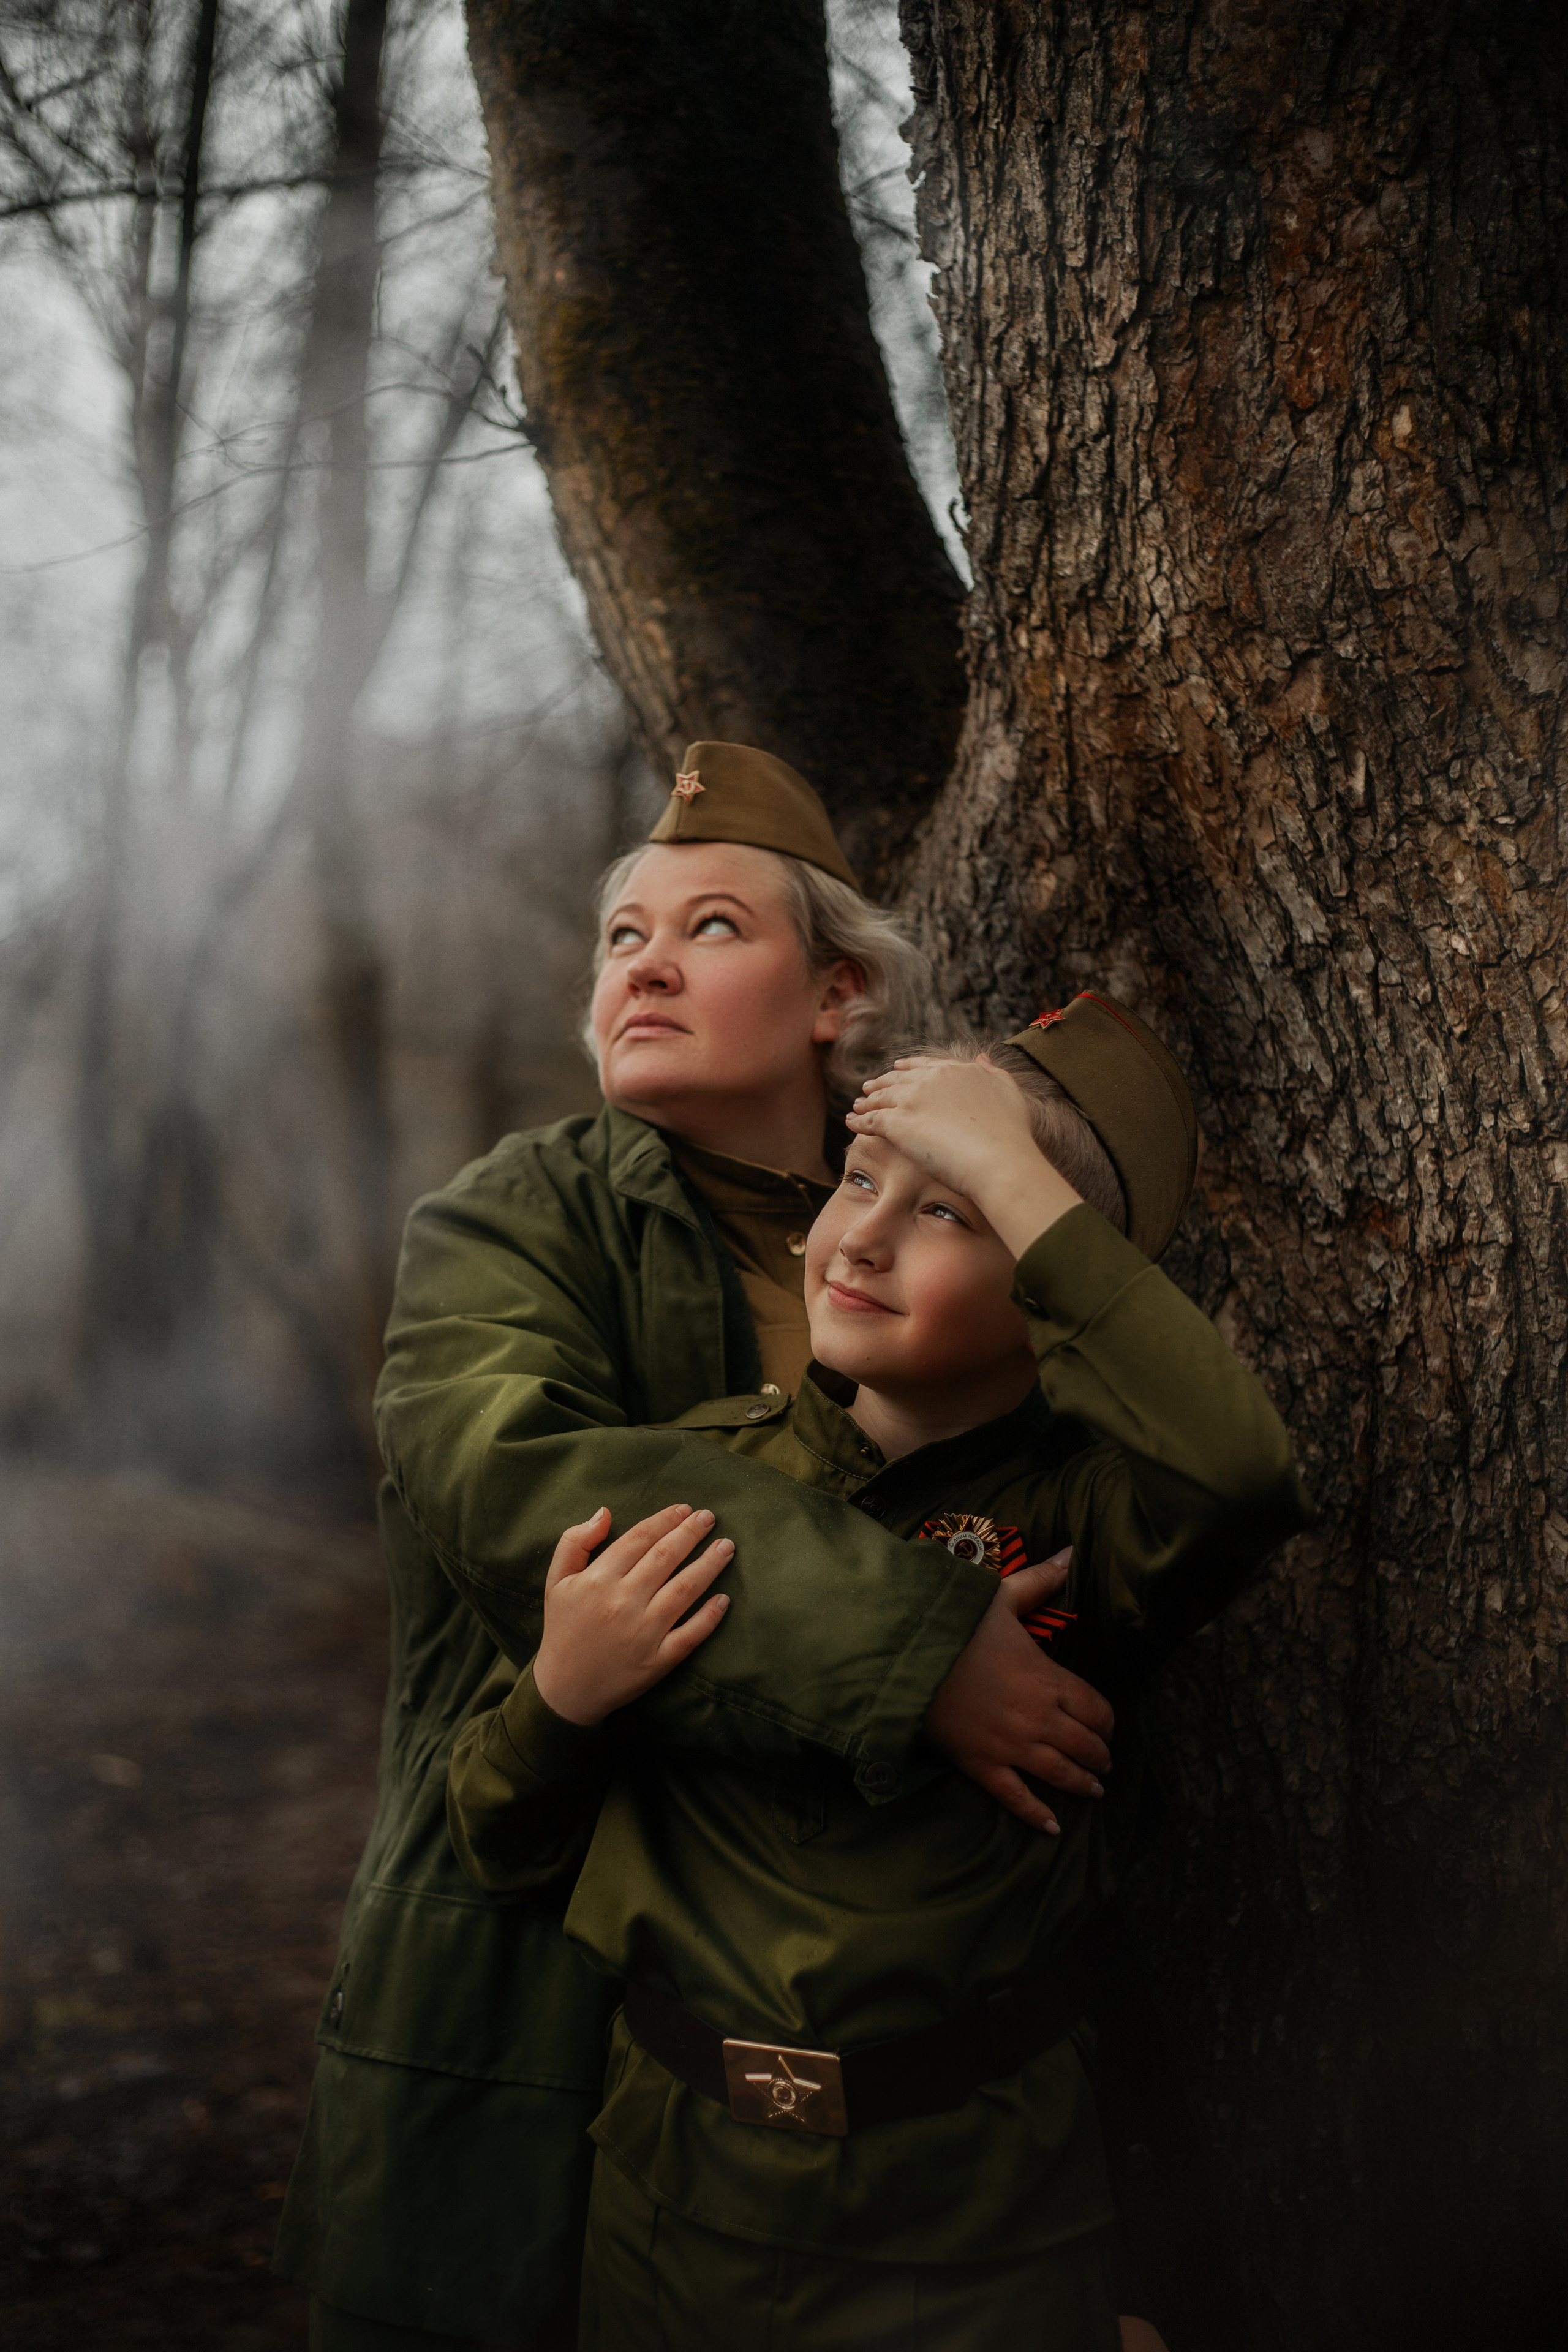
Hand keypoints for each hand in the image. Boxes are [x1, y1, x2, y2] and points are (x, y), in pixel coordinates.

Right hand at [533, 1504, 731, 1726]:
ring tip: (726, 1547)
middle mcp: (623, 1602)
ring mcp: (643, 1632)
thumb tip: (604, 1513)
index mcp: (598, 1580)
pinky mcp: (658, 1660)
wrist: (564, 1690)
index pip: (640, 1539)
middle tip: (710, 1517)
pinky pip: (691, 1634)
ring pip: (685, 1590)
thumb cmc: (563, 1630)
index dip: (665, 1520)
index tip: (685, 1509)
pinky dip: (710, 1616)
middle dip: (691, 1533)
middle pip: (666, 1557)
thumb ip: (574, 1542)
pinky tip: (725, 1598)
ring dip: (709, 1565)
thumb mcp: (556, 1582)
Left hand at [847, 1056, 1081, 1254]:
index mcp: (955, 1069)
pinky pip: (870, 1119)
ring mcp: (911, 1099)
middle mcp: (930, 1078)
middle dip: (881, 1084)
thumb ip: (993, 1072)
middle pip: (896, 1079)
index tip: (896, 1070)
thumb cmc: (1010, 1133)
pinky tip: (851, 1123)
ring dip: (866, 1102)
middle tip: (868, 1090)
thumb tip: (982, 1058)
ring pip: (880, 1097)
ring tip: (858, 1106)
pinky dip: (858, 1120)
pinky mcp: (897, 1123)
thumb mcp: (1008, 1091)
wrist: (999, 1160)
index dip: (906, 1068)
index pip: (923, 1065)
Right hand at [923, 1551, 1113, 1832]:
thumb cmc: (956, 1625)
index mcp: (1047, 1677)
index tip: (1108, 1726)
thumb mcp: (1000, 1597)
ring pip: (1060, 1773)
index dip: (1107, 1721)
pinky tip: (1053, 1828)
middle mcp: (1038, 1717)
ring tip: (1095, 1791)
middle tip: (1105, 1762)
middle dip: (1100, 1755)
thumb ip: (1040, 1581)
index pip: (1096, 1708)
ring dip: (1082, 1784)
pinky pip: (1016, 1798)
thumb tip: (1071, 1554)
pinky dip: (1036, 1816)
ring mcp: (1011, 1745)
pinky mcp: (981, 1765)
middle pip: (1085, 1744)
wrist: (907, 1657)